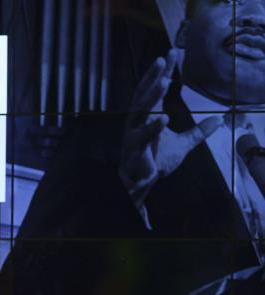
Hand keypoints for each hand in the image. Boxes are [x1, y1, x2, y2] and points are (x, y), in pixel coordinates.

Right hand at [120, 49, 221, 206]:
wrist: (141, 183)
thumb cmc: (155, 160)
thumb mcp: (183, 144)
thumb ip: (199, 131)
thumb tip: (219, 120)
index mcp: (147, 116)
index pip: (155, 90)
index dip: (163, 72)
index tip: (171, 54)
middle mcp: (137, 121)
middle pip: (144, 95)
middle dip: (153, 77)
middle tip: (162, 59)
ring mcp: (133, 134)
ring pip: (140, 111)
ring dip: (150, 96)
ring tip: (163, 82)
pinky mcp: (134, 149)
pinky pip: (142, 136)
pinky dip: (152, 127)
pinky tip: (162, 117)